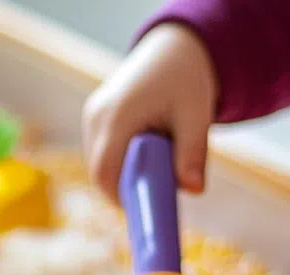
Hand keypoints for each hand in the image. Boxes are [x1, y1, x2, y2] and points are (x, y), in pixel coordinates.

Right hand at [82, 23, 217, 200]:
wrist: (174, 48)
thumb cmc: (187, 79)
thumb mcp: (196, 116)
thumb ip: (193, 153)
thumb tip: (194, 191)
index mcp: (118, 116)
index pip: (105, 172)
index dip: (121, 198)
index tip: (147, 210)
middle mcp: (97, 116)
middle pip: (100, 172)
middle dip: (127, 188)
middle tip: (159, 192)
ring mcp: (92, 116)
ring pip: (101, 164)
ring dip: (125, 174)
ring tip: (158, 163)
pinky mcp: (96, 118)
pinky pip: (103, 152)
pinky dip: (123, 161)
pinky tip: (148, 153)